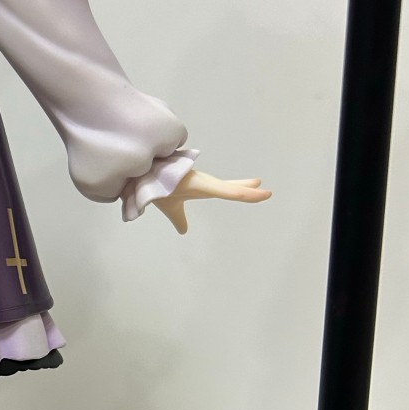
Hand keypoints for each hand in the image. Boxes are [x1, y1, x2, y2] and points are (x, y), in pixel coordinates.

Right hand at [154, 169, 270, 234]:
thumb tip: (184, 231)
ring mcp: (205, 183)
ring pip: (231, 190)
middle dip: (247, 190)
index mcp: (199, 188)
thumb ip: (179, 219)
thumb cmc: (154, 187)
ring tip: (266, 194)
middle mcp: (205, 183)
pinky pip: (225, 190)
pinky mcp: (203, 183)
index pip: (224, 190)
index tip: (255, 186)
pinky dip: (239, 192)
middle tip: (265, 190)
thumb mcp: (171, 208)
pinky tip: (252, 192)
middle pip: (231, 188)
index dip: (239, 189)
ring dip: (248, 193)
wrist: (142, 177)